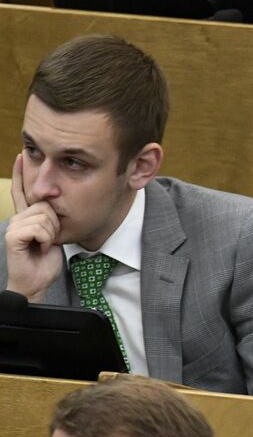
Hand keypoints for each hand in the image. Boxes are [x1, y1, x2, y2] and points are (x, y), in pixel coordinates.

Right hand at [5, 154, 63, 300]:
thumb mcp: (53, 234)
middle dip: (55, 223)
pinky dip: (46, 240)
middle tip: (49, 240)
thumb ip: (52, 217)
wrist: (37, 280)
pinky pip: (39, 228)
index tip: (22, 156)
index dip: (21, 174)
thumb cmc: (46, 260)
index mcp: (26, 216)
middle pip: (45, 204)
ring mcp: (14, 226)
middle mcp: (18, 218)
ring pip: (44, 216)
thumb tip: (55, 202)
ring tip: (44, 245)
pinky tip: (41, 248)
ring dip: (51, 233)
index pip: (22, 191)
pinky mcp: (13, 236)